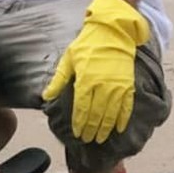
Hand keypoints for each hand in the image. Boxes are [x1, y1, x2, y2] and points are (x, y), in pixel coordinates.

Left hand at [42, 0, 149, 143]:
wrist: (113, 31)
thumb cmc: (88, 44)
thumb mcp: (69, 59)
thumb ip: (58, 80)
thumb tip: (45, 96)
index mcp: (86, 80)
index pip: (81, 108)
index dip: (79, 123)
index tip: (77, 134)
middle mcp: (102, 85)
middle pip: (96, 114)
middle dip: (91, 130)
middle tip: (88, 140)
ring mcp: (117, 86)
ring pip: (111, 113)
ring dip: (106, 128)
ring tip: (101, 139)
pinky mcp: (128, 84)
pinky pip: (126, 106)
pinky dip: (123, 119)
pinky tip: (119, 128)